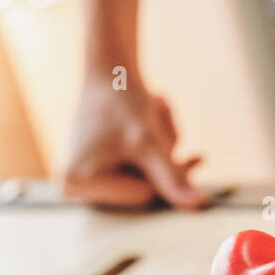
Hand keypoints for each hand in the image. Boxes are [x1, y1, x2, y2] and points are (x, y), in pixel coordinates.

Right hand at [61, 71, 209, 209]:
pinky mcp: (98, 171)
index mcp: (76, 182)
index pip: (140, 195)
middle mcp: (74, 186)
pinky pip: (141, 172)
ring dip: (163, 149)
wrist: (110, 69)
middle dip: (165, 159)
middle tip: (170, 121)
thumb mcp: (149, 140)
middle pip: (142, 190)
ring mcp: (85, 180)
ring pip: (145, 179)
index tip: (200, 157)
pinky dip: (156, 151)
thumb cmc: (121, 98)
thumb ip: (172, 176)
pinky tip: (156, 121)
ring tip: (156, 112)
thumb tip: (197, 205)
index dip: (170, 174)